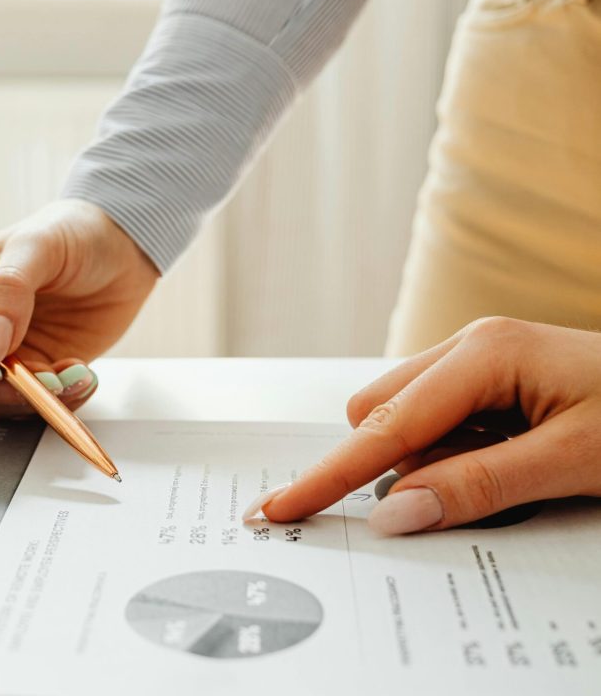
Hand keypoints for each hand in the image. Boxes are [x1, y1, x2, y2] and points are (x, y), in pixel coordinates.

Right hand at [0, 200, 158, 417]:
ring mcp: (1, 353)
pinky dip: (57, 402)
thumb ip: (9, 289)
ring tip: (72, 376)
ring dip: (29, 399)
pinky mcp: (35, 370)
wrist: (124, 247)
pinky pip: (31, 404)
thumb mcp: (39, 245)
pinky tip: (83, 378)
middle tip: (38, 378)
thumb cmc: (73, 230)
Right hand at [256, 318, 600, 532]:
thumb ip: (480, 486)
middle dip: (392, 463)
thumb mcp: (574, 461)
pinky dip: (452, 452)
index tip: (286, 505)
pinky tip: (506, 460)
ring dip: (429, 459)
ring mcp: (477, 358)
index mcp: (485, 352)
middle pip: (382, 411)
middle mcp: (470, 345)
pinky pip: (437, 419)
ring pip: (406, 416)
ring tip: (507, 475)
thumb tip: (398, 512)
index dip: (333, 474)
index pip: (387, 425)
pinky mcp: (488, 377)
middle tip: (453, 499)